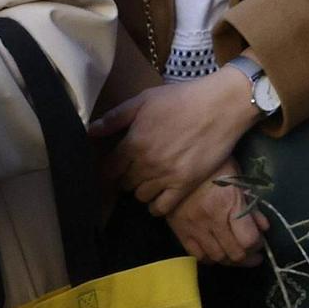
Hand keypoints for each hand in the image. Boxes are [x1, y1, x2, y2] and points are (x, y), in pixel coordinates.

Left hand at [91, 65, 259, 215]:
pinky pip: (162, 208)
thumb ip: (115, 117)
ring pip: (141, 196)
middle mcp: (146, 163)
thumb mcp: (144, 100)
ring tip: (148, 180)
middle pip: (124, 183)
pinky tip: (159, 196)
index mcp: (134, 142)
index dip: (108, 170)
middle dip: (126, 177)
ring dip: (141, 190)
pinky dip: (156, 206)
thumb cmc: (180, 99)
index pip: (109, 169)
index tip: (112, 169)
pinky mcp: (185, 185)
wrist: (219, 106)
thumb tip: (89, 131)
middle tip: (133, 170)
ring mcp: (166, 176)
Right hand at [165, 163, 266, 266]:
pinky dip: (209, 257)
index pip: (248, 240)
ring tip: (235, 252)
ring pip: (216, 258)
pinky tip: (216, 250)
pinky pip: (197, 255)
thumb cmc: (214, 166)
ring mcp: (194, 226)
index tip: (259, 240)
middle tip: (251, 251)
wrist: (179, 160)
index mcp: (228, 204)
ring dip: (229, 259)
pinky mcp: (179, 230)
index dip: (257, 244)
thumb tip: (263, 227)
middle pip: (234, 254)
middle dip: (247, 256)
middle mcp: (211, 219)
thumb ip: (251, 206)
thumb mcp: (238, 180)